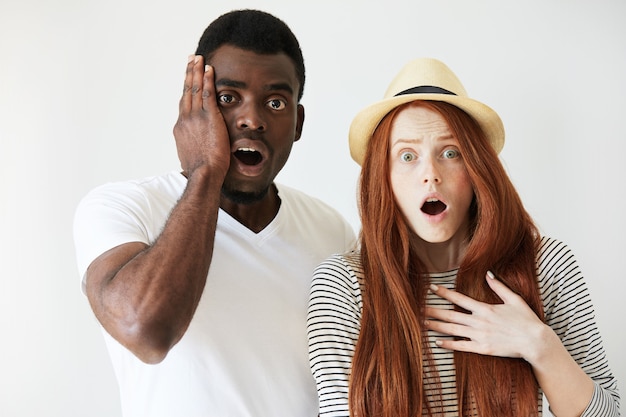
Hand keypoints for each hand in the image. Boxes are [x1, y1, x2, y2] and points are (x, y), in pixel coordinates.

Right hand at [173, 55, 229, 178]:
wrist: (204, 175)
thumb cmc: (200, 172)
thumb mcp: (190, 157)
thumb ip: (192, 147)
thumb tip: (194, 150)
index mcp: (180, 128)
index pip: (184, 104)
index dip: (186, 89)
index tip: (188, 79)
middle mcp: (185, 119)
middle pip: (186, 91)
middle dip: (189, 74)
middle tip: (191, 59)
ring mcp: (196, 118)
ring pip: (195, 89)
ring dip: (197, 71)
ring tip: (198, 58)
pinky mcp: (209, 118)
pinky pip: (208, 94)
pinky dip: (208, 80)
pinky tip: (209, 69)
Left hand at [424, 272, 545, 360]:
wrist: (535, 342)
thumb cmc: (526, 320)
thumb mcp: (514, 299)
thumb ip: (499, 287)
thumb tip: (488, 273)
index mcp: (485, 308)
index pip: (459, 298)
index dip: (444, 293)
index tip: (432, 288)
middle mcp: (479, 321)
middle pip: (450, 315)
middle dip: (433, 311)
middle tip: (417, 308)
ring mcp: (480, 336)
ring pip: (452, 330)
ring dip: (436, 326)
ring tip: (422, 323)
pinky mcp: (483, 348)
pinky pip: (461, 346)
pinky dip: (448, 344)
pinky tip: (437, 342)